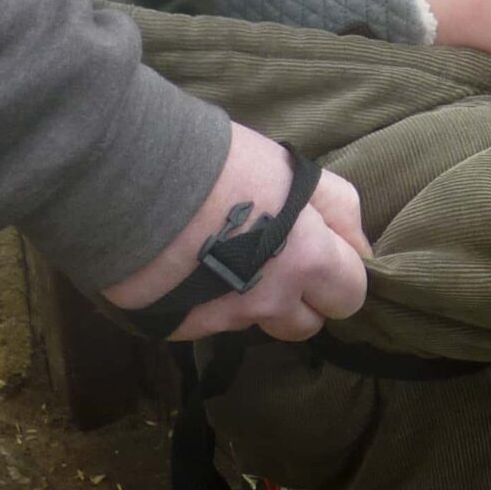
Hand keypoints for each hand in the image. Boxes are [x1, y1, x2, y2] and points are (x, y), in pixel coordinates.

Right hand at [101, 121, 370, 339]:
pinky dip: (205, 301)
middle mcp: (268, 301)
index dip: (340, 275)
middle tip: (276, 260)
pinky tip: (186, 266)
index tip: (324, 254)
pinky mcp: (178, 328)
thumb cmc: (220, 162)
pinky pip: (208, 323)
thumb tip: (361, 249)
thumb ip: (338, 210)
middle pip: (305, 325)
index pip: (350, 297)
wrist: (128, 174)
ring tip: (223, 257)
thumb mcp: (293, 172)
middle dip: (300, 299)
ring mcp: (221, 320)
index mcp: (307, 261)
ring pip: (255, 323)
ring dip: (251, 301)